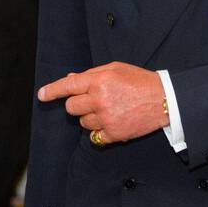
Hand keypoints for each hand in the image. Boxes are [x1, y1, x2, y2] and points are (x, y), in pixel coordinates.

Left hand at [38, 62, 167, 144]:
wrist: (165, 99)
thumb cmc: (140, 81)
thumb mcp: (115, 69)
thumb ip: (91, 74)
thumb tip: (70, 79)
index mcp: (98, 81)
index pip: (68, 86)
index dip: (52, 91)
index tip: (42, 95)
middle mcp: (99, 99)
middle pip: (71, 108)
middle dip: (78, 105)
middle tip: (94, 101)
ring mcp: (106, 118)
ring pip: (82, 123)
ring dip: (91, 118)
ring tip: (110, 111)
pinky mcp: (114, 133)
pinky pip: (95, 137)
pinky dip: (100, 132)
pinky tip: (113, 123)